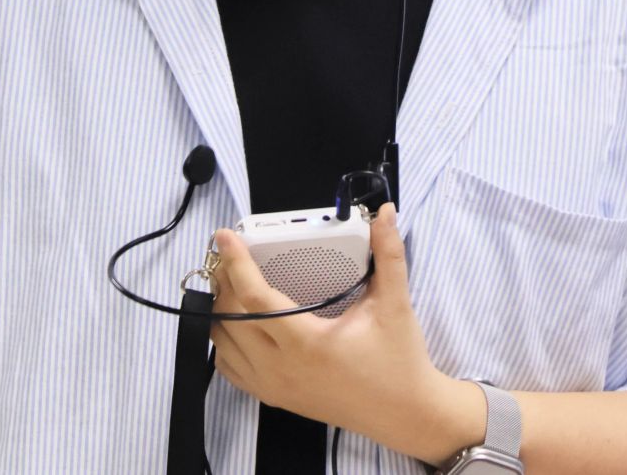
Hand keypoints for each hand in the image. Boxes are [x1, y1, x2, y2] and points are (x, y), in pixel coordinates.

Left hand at [208, 203, 484, 464]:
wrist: (405, 415)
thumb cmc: (400, 360)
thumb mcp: (395, 305)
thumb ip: (388, 254)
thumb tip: (385, 212)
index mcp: (308, 343)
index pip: (255, 298)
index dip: (235, 263)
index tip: (224, 236)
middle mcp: (282, 368)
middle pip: (230, 317)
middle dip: (224, 280)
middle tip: (229, 254)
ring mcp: (274, 387)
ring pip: (223, 343)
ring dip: (221, 310)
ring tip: (232, 282)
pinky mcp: (274, 398)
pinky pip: (230, 368)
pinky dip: (224, 342)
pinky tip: (237, 321)